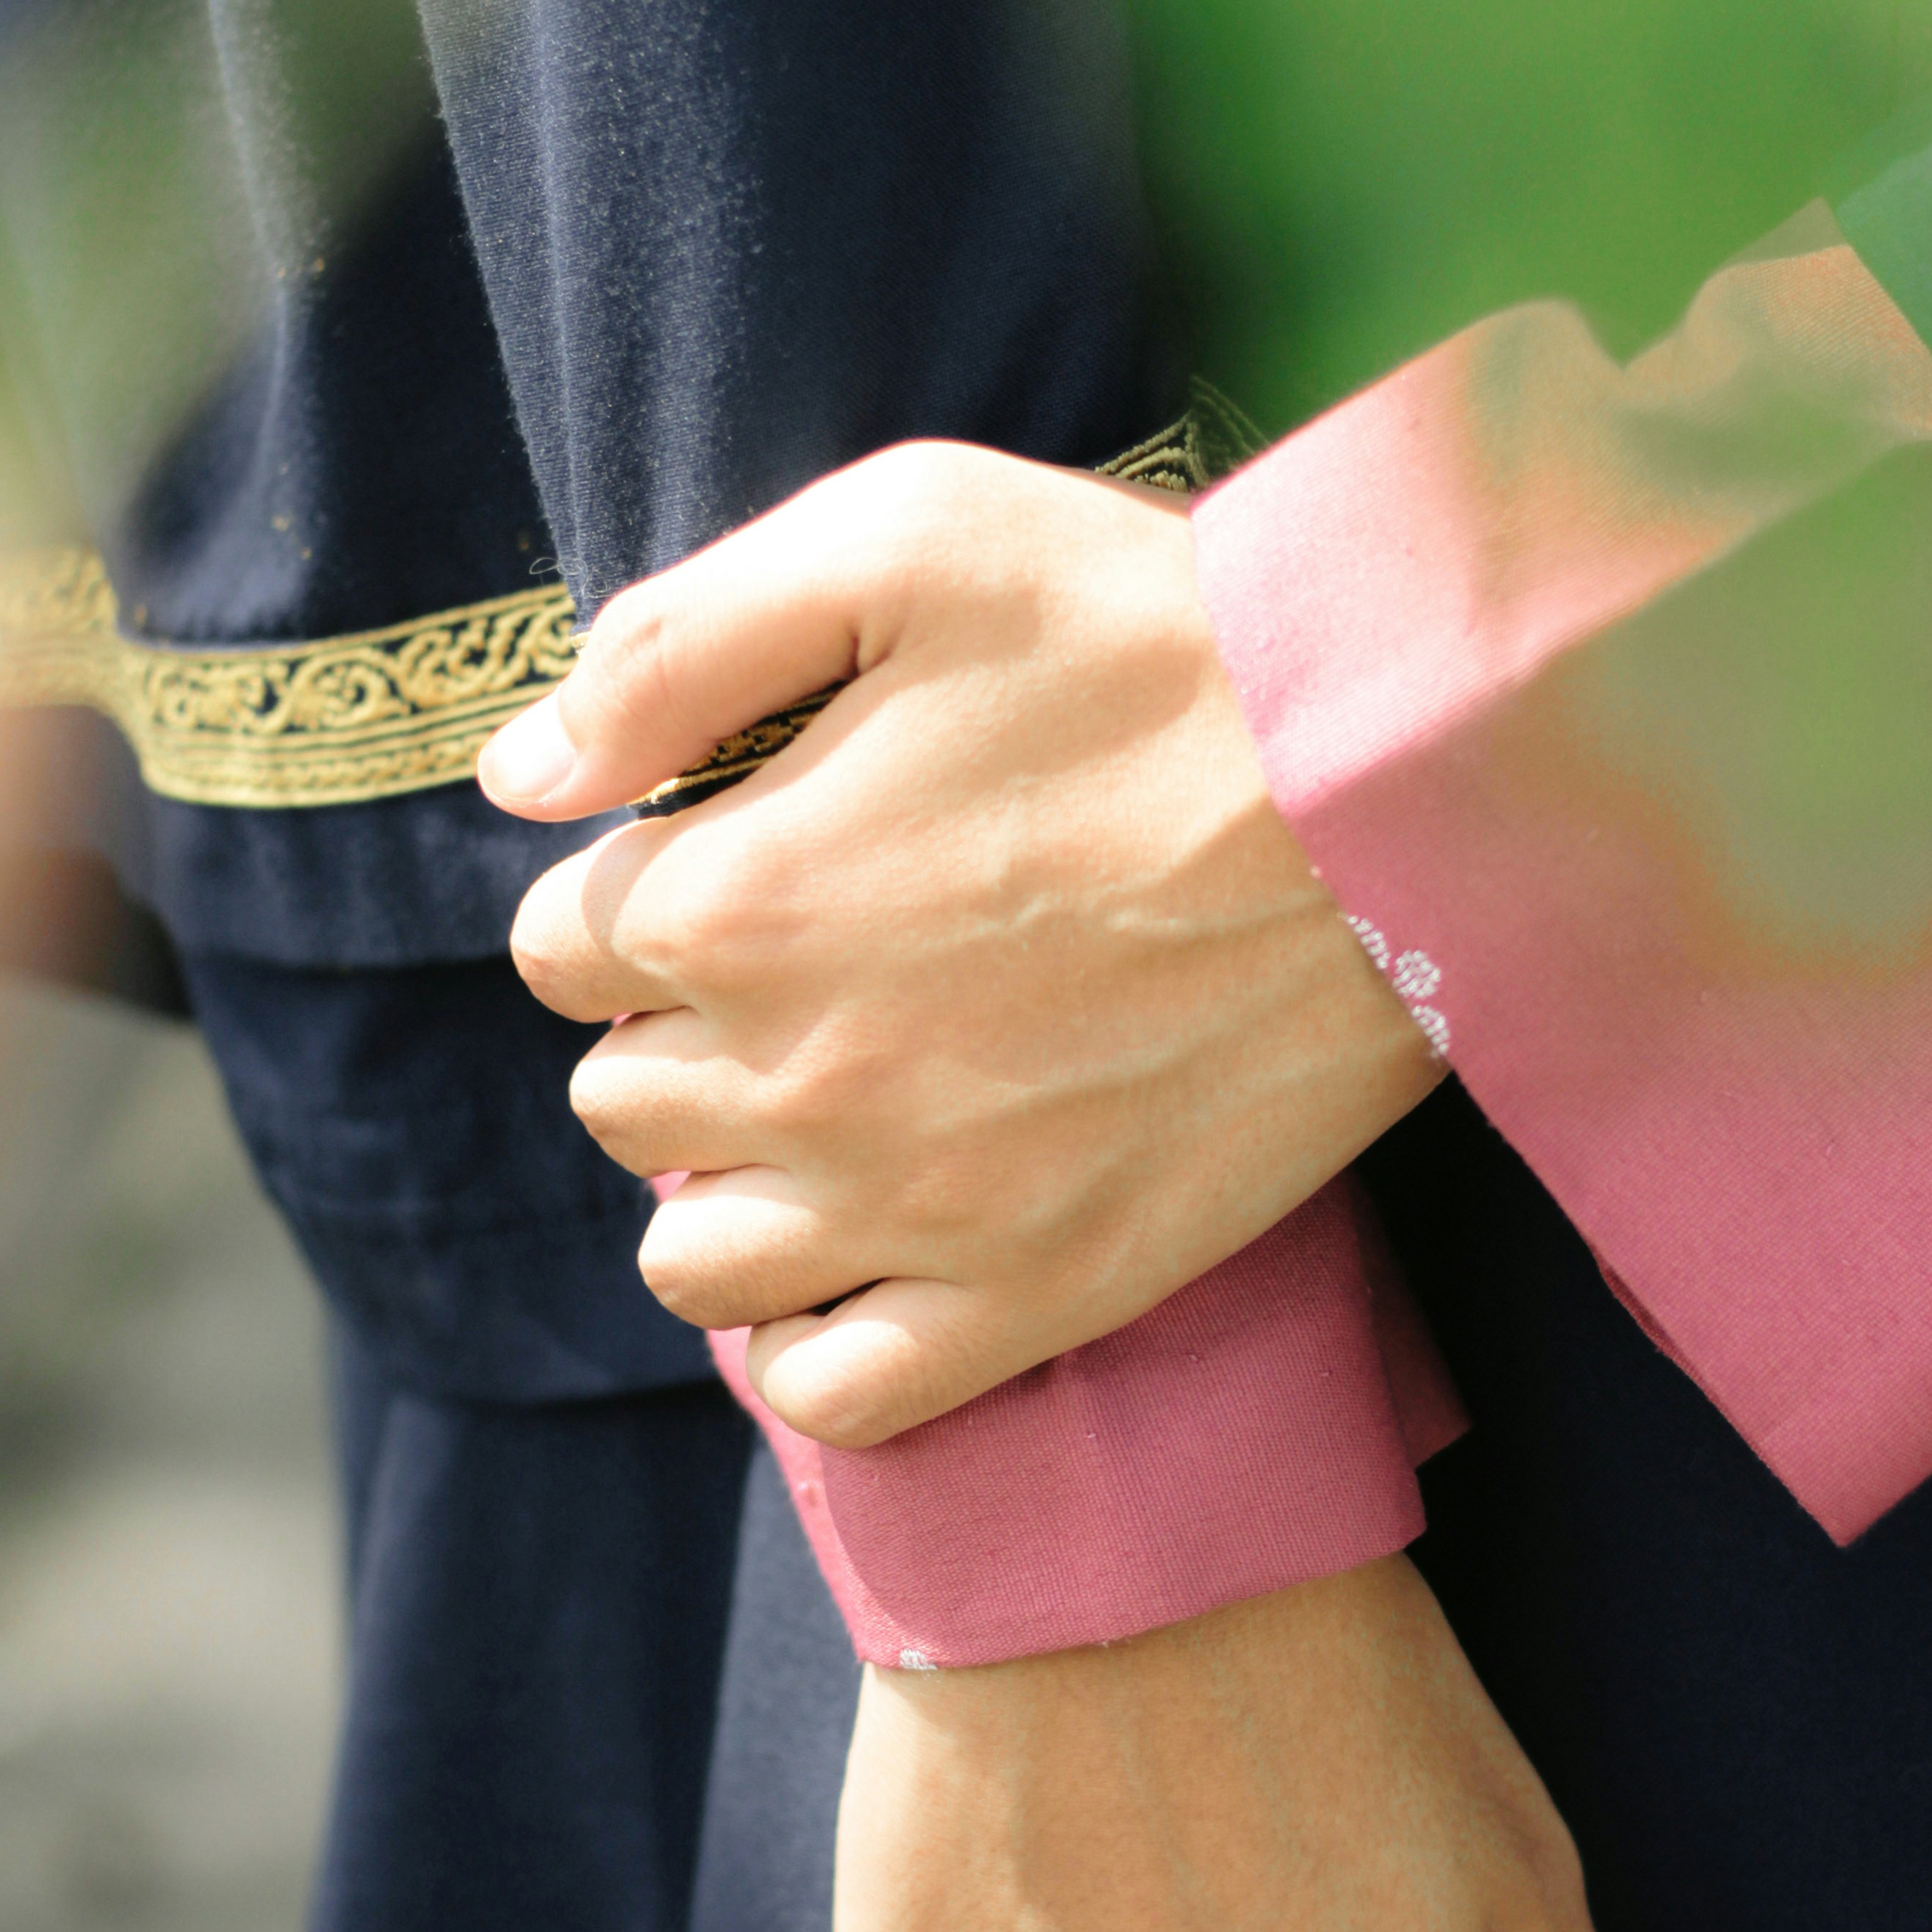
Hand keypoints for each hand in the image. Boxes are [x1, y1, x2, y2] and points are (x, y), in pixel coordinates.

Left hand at [486, 445, 1439, 1447]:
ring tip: (826, 1115)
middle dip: (679, 1032)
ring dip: (723, 1190)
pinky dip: (814, 1340)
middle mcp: (798, 1080)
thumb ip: (681, 648)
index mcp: (736, 897)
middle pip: (620, 1101)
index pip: (556, 948)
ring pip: (694, 1263)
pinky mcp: (1042, 1292)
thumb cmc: (1163, 638)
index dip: (635, 895)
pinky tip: (864, 1255)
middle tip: (810, 968)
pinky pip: (839, 1393)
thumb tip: (524, 777)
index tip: (737, 857)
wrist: (1407, 789)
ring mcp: (919, 1209)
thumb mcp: (910, 538)